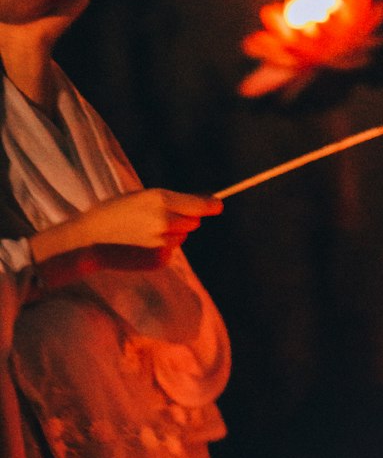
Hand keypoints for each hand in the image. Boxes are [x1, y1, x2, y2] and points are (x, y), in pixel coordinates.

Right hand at [28, 189, 222, 272]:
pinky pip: (171, 250)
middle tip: (158, 219)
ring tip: (143, 232)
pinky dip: (161, 248)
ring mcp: (164, 242)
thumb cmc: (113, 214)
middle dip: (184, 219)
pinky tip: (140, 245)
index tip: (218, 205)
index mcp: (159, 199)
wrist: (89, 241)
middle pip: (193, 221)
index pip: (197, 204)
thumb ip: (168, 201)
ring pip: (182, 236)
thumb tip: (200, 206)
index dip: (210, 205)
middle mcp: (165, 220)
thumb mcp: (138, 198)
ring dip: (171, 234)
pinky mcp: (161, 259)